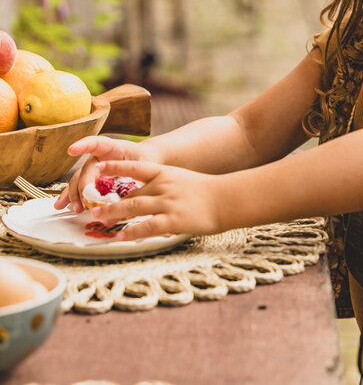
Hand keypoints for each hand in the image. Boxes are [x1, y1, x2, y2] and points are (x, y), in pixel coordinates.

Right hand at [54, 136, 161, 212]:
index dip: (83, 145)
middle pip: (87, 169)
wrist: (146, 159)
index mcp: (112, 147)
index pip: (96, 143)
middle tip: (85, 202)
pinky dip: (71, 197)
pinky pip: (78, 187)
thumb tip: (128, 198)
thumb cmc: (145, 159)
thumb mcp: (145, 166)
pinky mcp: (92, 178)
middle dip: (83, 187)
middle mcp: (98, 156)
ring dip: (75, 195)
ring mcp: (93, 167)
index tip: (71, 150)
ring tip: (76, 209)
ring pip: (78, 179)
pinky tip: (62, 206)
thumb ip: (135, 178)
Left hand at [86, 159, 222, 239]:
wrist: (227, 198)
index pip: (135, 167)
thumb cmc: (206, 190)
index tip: (99, 166)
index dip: (115, 167)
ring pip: (133, 208)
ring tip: (99, 222)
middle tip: (93, 209)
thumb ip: (163, 184)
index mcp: (165, 173)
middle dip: (108, 203)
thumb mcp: (181, 179)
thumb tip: (144, 194)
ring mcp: (168, 202)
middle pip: (129, 194)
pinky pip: (147, 226)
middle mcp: (163, 185)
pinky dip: (131, 232)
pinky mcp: (174, 219)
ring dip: (114, 215)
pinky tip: (121, 237)